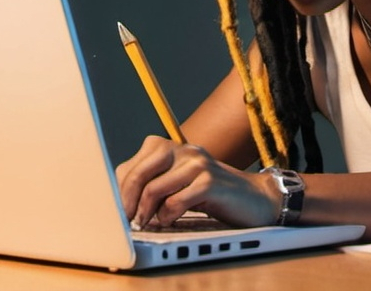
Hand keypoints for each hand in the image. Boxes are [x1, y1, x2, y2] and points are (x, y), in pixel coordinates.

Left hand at [115, 135, 278, 228]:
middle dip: (128, 202)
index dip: (119, 192)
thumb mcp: (178, 183)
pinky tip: (170, 221)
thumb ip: (153, 183)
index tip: (117, 212)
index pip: (131, 167)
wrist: (253, 198)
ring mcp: (197, 164)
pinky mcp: (210, 182)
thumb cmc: (211, 194)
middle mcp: (182, 150)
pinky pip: (175, 201)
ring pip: (154, 189)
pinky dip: (167, 216)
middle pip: (138, 174)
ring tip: (150, 223)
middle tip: (129, 221)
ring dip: (146, 213)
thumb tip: (119, 200)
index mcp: (169, 147)